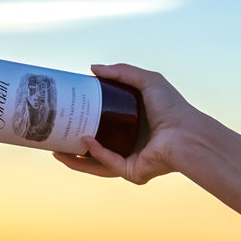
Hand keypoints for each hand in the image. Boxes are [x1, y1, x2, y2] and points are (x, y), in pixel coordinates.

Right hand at [53, 63, 201, 184]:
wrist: (187, 132)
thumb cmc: (173, 108)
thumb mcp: (146, 80)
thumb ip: (121, 71)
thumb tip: (92, 68)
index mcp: (131, 127)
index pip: (101, 127)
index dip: (83, 122)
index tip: (65, 116)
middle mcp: (129, 146)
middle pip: (94, 149)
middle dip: (71, 147)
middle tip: (53, 138)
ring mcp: (130, 161)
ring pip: (95, 163)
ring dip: (75, 159)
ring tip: (55, 150)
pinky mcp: (132, 172)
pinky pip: (109, 164)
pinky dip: (96, 154)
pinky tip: (85, 142)